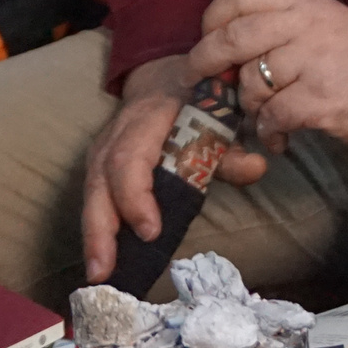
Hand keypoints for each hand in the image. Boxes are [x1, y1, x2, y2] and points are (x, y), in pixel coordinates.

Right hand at [80, 54, 263, 282]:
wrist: (165, 74)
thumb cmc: (197, 99)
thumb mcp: (221, 113)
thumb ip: (235, 146)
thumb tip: (256, 168)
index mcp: (148, 117)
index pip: (130, 158)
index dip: (135, 196)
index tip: (151, 230)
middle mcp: (116, 133)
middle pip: (99, 181)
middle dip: (100, 228)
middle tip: (106, 271)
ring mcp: (102, 148)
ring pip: (90, 192)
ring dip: (93, 234)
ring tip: (99, 273)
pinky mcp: (98, 164)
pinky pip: (93, 197)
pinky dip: (96, 228)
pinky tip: (102, 258)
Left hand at [188, 0, 347, 156]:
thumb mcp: (326, 20)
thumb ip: (283, 22)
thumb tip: (226, 42)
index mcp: (306, 2)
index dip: (214, 16)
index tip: (208, 36)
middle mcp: (308, 25)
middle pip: (234, 37)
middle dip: (207, 62)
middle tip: (202, 79)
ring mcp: (314, 62)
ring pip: (250, 82)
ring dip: (249, 106)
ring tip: (264, 115)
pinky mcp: (320, 100)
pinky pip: (271, 116)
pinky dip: (269, 131)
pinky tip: (281, 136)